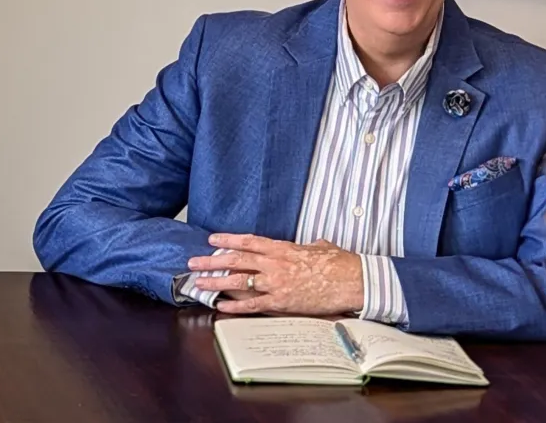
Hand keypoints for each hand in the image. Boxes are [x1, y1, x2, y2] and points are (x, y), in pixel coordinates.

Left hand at [187, 233, 364, 315]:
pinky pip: (252, 305)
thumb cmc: (340, 263)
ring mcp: (277, 283)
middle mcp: (276, 264)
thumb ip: (310, 246)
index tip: (212, 239)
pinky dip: (234, 307)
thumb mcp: (322, 247)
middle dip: (212, 261)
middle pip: (237, 260)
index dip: (229, 239)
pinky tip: (221, 306)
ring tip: (199, 283)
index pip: (250, 241)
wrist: (352, 281)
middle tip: (193, 262)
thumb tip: (310, 245)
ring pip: (239, 282)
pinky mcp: (281, 302)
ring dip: (216, 282)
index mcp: (285, 248)